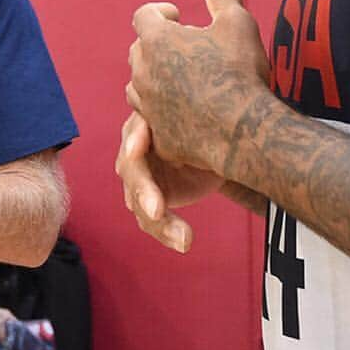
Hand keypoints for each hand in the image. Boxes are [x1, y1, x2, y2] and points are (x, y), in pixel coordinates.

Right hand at [116, 111, 223, 251]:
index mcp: (144, 124)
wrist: (217, 146)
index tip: (136, 148)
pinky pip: (152, 221)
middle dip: (144, 191)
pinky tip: (183, 242)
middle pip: (131, 171)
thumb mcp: (201, 120)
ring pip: (139, 203)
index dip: (135, 139)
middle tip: (156, 210)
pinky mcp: (149, 200)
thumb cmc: (208, 126)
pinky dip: (168, 233)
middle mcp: (134, 150)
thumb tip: (175, 108)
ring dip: (159, 223)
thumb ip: (188, 117)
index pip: (134, 130)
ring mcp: (139, 178)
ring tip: (183, 238)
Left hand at [126, 0, 269, 176]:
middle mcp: (143, 72)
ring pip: (139, 85)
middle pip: (139, 49)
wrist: (243, 132)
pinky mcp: (156, 135)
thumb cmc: (239, 72)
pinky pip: (152, 118)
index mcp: (157, 40)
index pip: (144, 15)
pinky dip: (165, 111)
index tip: (179, 16)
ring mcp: (146, 106)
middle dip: (159, 45)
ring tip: (186, 80)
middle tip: (188, 49)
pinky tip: (189, 112)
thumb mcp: (237, 23)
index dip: (160, 12)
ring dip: (157, 78)